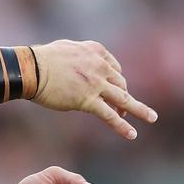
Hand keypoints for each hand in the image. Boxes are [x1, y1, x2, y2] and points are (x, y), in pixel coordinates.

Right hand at [30, 40, 156, 139]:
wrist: (31, 69)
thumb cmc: (43, 59)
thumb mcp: (68, 49)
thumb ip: (81, 56)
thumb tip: (81, 63)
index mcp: (96, 51)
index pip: (115, 68)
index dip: (116, 82)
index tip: (116, 90)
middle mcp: (100, 66)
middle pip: (120, 84)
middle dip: (124, 98)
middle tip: (125, 110)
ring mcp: (96, 84)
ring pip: (124, 99)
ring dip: (140, 110)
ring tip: (151, 118)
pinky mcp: (88, 100)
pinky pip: (110, 115)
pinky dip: (122, 125)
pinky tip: (131, 134)